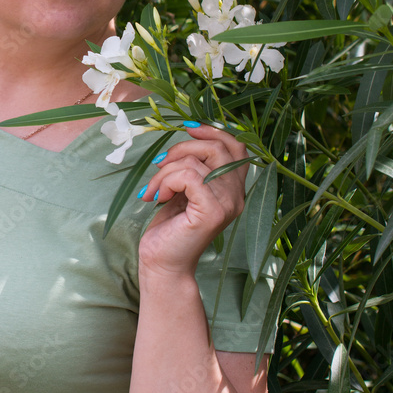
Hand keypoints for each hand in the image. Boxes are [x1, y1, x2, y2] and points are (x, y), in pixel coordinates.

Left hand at [137, 125, 247, 279]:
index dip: (213, 130)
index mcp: (233, 188)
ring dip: (165, 171)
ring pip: (194, 161)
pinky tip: (158, 198)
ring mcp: (227, 204)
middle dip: (181, 148)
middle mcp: (237, 195)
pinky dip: (166, 181)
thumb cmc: (170, 227)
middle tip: (159, 165)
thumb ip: (193, 166)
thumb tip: (188, 132)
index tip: (187, 129)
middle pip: (217, 147)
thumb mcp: (184, 188)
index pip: (237, 147)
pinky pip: (187, 176)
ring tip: (154, 190)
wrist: (162, 263)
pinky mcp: (212, 212)